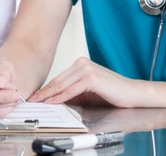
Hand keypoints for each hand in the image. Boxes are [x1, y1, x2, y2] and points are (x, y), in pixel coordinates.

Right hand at [0, 61, 22, 119]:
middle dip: (2, 95)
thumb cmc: (0, 74)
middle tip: (14, 93)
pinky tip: (8, 104)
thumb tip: (0, 82)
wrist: (2, 83)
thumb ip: (3, 72)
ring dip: (4, 103)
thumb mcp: (4, 66)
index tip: (6, 83)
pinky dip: (2, 110)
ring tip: (13, 97)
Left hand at [30, 57, 146, 107]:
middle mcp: (81, 63)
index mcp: (80, 64)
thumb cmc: (113, 94)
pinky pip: (72, 90)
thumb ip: (72, 93)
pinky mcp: (91, 78)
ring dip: (49, 95)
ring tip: (38, 102)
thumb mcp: (87, 93)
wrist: (133, 94)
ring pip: (62, 85)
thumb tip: (54, 99)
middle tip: (31, 99)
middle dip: (44, 92)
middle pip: (58, 81)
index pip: (59, 78)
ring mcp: (86, 69)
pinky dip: (61, 97)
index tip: (36, 96)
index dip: (46, 88)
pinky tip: (53, 102)